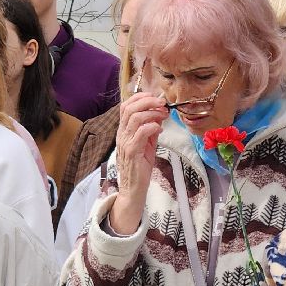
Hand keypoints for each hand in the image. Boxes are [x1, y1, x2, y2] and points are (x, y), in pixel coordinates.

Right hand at [109, 90, 169, 234]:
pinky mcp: (132, 152)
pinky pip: (140, 133)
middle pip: (129, 108)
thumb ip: (151, 129)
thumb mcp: (147, 144)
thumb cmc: (140, 167)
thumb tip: (160, 115)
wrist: (134, 188)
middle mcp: (121, 134)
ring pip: (134, 118)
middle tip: (162, 104)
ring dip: (152, 113)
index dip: (140, 97)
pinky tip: (160, 129)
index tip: (156, 98)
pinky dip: (152, 127)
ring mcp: (125, 142)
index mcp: (123, 130)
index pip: (125, 106)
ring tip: (163, 116)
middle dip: (148, 102)